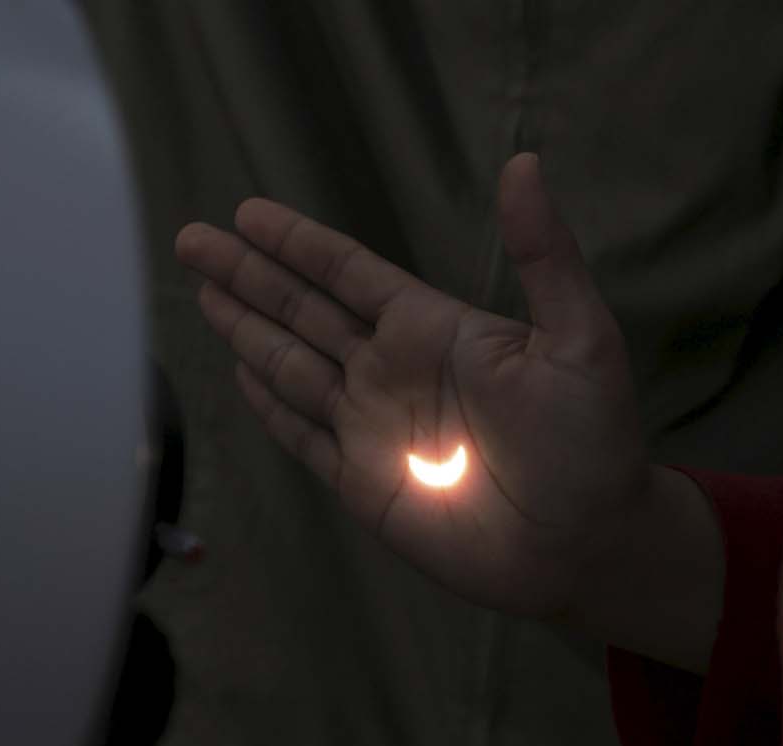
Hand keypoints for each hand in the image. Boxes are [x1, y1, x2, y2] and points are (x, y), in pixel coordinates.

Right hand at [175, 153, 652, 620]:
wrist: (584, 545)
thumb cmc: (591, 441)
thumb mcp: (580, 339)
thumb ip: (544, 257)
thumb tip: (525, 163)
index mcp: (435, 329)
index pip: (349, 273)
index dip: (298, 243)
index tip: (249, 213)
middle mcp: (394, 371)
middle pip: (303, 311)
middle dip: (247, 276)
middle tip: (191, 240)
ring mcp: (374, 428)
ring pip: (292, 366)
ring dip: (246, 330)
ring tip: (200, 293)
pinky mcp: (363, 483)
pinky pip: (303, 436)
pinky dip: (270, 407)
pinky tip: (240, 375)